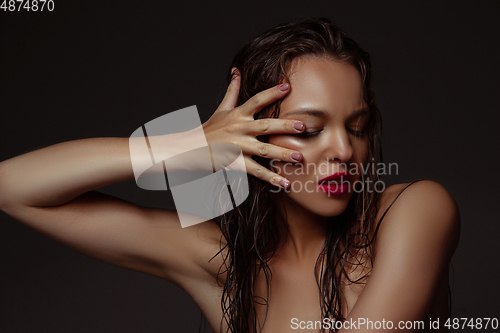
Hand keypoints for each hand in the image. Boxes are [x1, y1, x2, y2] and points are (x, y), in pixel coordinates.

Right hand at [202, 68, 304, 187]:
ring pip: (263, 150)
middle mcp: (239, 129)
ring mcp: (238, 147)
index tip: (287, 87)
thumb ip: (232, 90)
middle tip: (302, 126)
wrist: (191, 149)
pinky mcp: (236, 163)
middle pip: (265, 126)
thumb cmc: (209, 129)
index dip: (271, 93)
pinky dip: (271, 178)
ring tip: (299, 157)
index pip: (257, 101)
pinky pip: (256, 171)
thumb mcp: (221, 108)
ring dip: (282, 154)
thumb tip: (236, 71)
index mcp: (238, 114)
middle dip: (284, 126)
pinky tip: (285, 183)